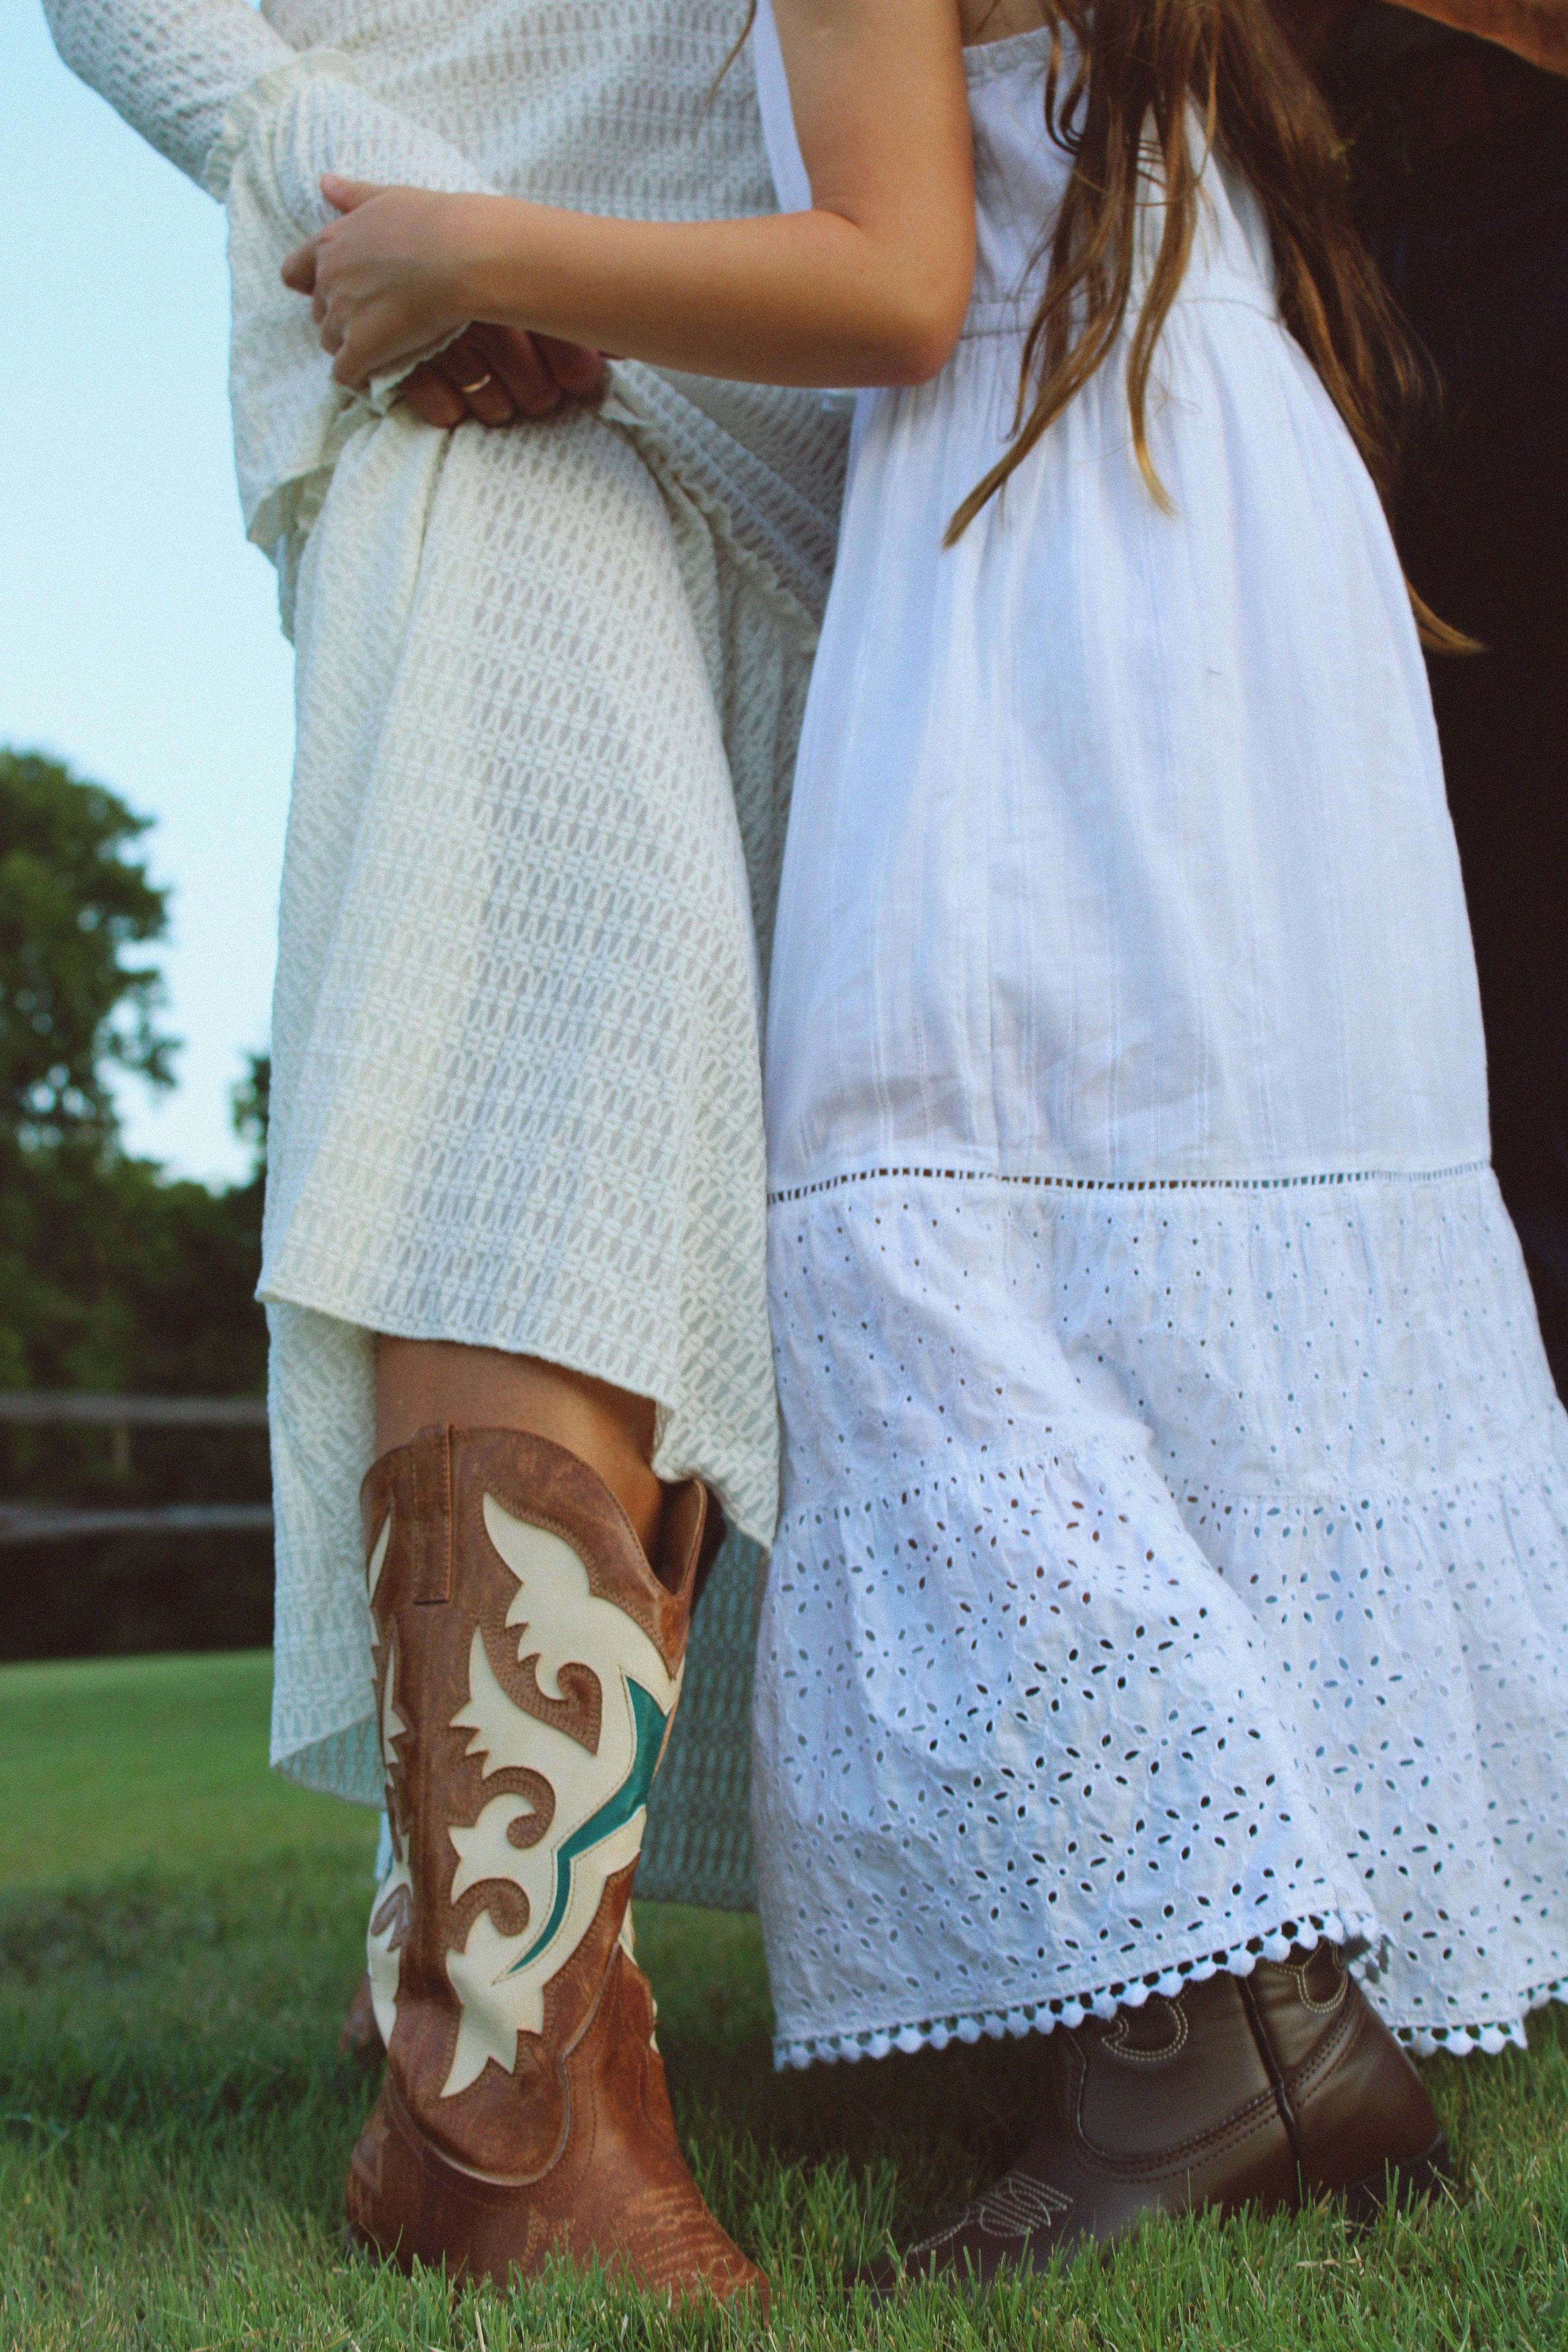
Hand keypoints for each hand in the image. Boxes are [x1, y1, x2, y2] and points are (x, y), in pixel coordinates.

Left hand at [282, 178, 606, 421]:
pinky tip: (382, 371)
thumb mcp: (388, 197)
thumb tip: (325, 182)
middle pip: (318, 312)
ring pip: (330, 343)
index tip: (336, 293)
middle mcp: (329, 277)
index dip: (311, 287)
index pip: (294, 273)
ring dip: (352, 348)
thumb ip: (353, 195)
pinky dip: (360, 375)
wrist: (461, 253)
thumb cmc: (434, 220)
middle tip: (377, 322)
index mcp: (332, 242)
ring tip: (385, 348)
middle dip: (341, 320)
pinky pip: (346, 373)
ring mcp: (343, 313)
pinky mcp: (361, 347)